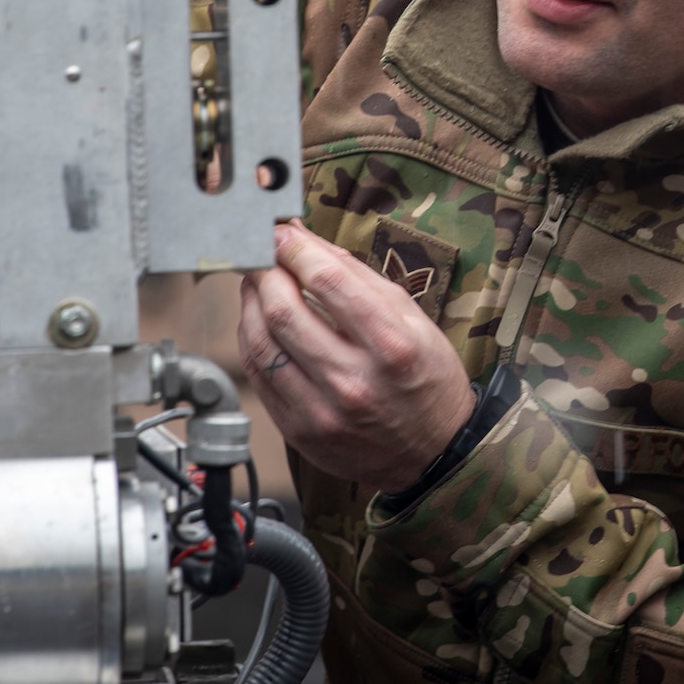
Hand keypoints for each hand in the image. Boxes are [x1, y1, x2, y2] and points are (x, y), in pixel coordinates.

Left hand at [237, 220, 475, 493]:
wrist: (434, 451)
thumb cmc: (424, 376)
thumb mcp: (410, 317)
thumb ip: (354, 275)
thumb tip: (305, 239)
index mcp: (392, 347)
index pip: (329, 281)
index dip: (296, 248)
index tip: (283, 232)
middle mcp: (354, 382)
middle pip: (283, 312)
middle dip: (264, 271)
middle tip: (263, 254)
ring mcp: (322, 412)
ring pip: (259, 344)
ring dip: (250, 303)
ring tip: (258, 284)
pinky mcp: (299, 431)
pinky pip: (257, 376)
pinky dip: (251, 339)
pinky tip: (259, 322)